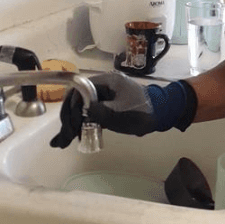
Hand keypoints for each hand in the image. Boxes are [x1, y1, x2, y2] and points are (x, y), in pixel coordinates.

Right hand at [49, 72, 196, 148]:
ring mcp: (103, 96)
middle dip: (68, 118)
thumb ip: (100, 113)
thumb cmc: (143, 112)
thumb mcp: (121, 114)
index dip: (70, 107)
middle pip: (76, 99)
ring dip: (71, 124)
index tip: (70, 125)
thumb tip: (81, 113)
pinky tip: (70, 137)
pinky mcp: (106, 106)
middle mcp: (101, 86)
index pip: (78, 90)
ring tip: (61, 142)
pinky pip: (88, 114)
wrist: (162, 112)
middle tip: (64, 138)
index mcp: (105, 81)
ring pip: (80, 108)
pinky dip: (79, 125)